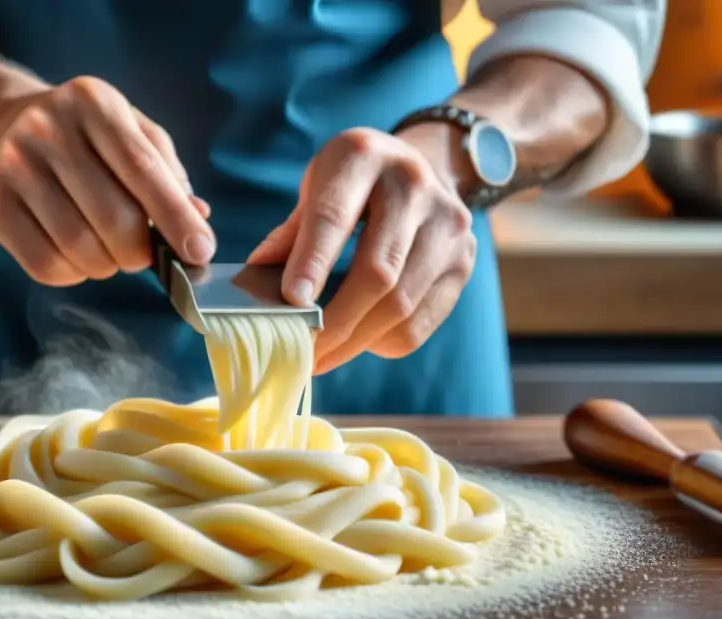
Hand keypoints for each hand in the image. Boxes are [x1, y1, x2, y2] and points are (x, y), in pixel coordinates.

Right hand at [0, 76, 214, 285]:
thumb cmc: (88, 138)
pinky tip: (78, 256)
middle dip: (139, 251)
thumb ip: (168, 175)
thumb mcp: (133, 134)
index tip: (200, 251)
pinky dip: (74, 274)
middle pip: (112, 217)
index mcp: (94, 103)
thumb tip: (197, 219)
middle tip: (142, 254)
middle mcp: (48, 129)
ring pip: (79, 247)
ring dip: (107, 265)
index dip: (175, 216)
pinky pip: (44, 265)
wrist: (6, 125)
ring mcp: (14, 167)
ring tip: (108, 250)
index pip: (142, 168)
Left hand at [247, 126, 475, 373]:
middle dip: (334, 322)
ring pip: (401, 304)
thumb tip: (257, 285)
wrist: (424, 165)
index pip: (335, 217)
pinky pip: (419, 324)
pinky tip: (357, 341)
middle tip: (301, 353)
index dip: (312, 262)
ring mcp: (448, 226)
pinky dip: (381, 342)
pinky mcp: (463, 263)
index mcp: (363, 157)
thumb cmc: (353, 184)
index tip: (291, 303)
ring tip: (322, 358)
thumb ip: (290, 233)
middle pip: (377, 272)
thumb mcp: (317, 187)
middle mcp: (414, 186)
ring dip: (355, 341)